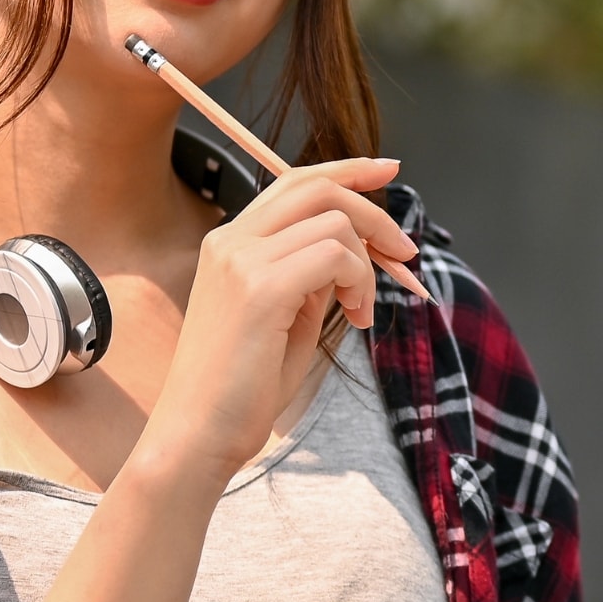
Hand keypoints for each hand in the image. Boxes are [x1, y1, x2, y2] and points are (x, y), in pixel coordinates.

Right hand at [146, 158, 415, 480]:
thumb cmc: (240, 387)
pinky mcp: (261, 288)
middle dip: (374, 212)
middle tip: (404, 254)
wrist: (198, 433)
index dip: (348, 169)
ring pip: (335, 223)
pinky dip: (359, 282)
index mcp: (230, 243)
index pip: (294, 181)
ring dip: (366, 265)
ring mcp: (242, 260)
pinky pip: (335, 256)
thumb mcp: (284, 316)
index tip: (389, 168)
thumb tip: (353, 251)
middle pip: (317, 187)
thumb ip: (310, 275)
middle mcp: (231, 240)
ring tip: (360, 309)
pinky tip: (353, 318)